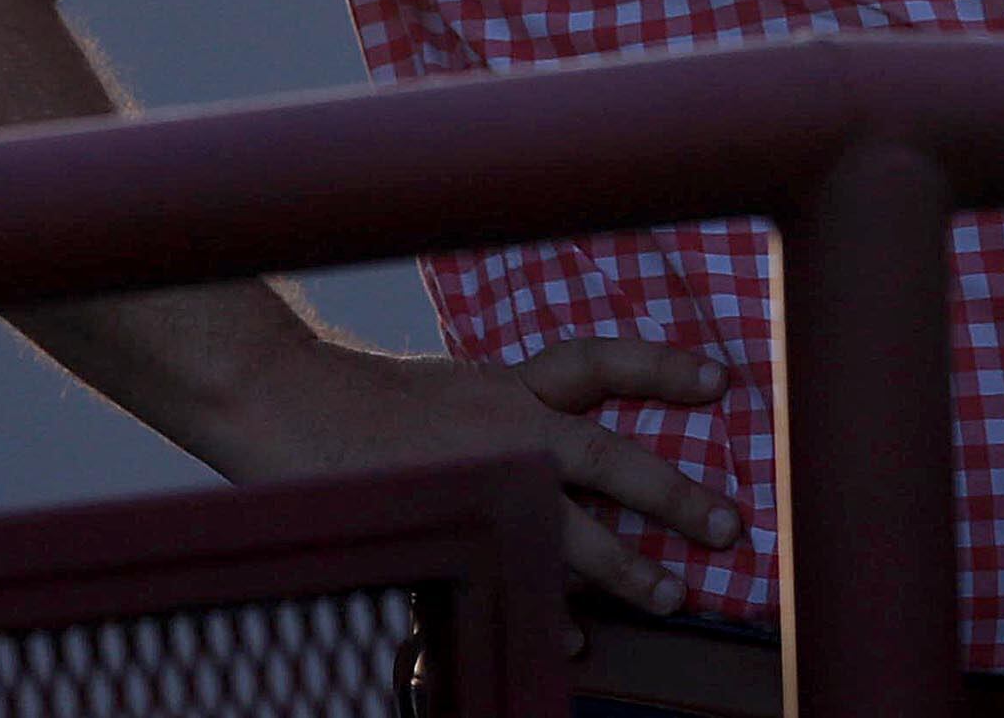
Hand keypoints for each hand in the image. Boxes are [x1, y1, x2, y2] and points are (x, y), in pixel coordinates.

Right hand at [197, 334, 741, 613]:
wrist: (276, 394)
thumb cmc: (360, 395)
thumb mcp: (454, 387)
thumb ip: (507, 408)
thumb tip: (553, 435)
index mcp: (509, 384)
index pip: (600, 363)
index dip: (664, 369)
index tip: (724, 379)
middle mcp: (505, 423)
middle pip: (608, 458)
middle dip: (674, 493)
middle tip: (728, 524)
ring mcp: (476, 476)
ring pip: (568, 525)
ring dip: (623, 566)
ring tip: (669, 593)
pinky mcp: (441, 521)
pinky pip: (505, 572)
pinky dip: (541, 610)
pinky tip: (571, 640)